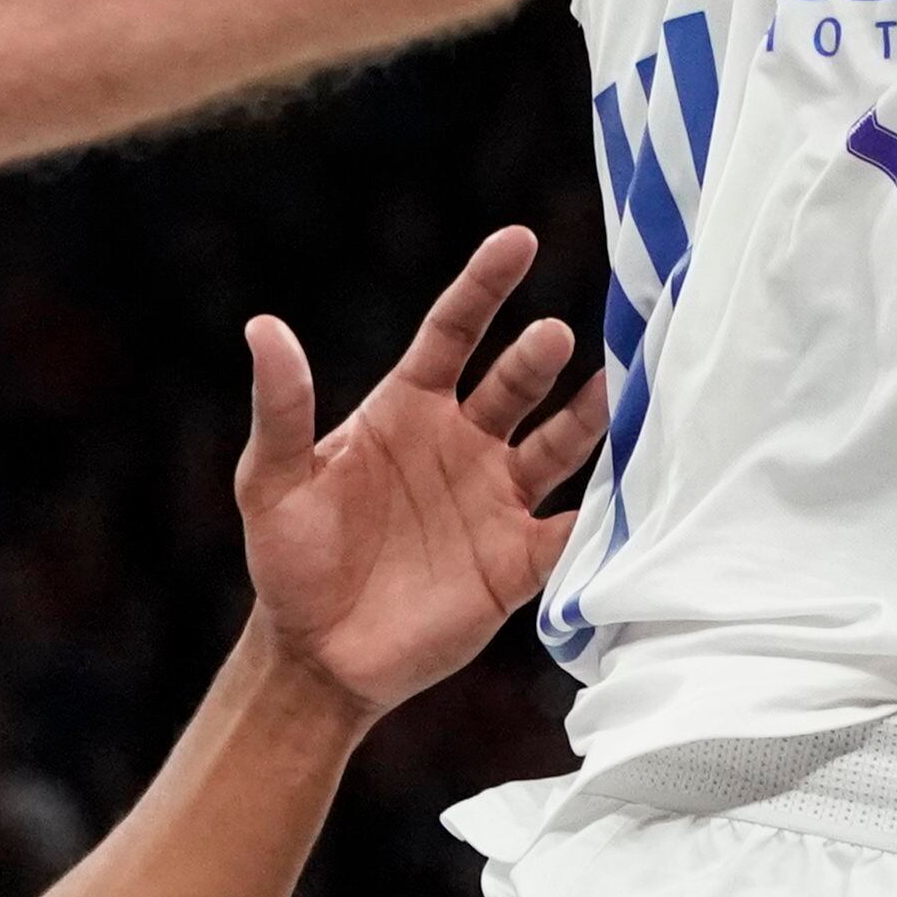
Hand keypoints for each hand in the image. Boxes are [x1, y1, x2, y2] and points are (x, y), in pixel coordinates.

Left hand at [234, 228, 606, 720]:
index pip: (454, 332)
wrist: (316, 656)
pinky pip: (572, 530)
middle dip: (538, 359)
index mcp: (407, 408)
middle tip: (557, 339)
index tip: (519, 240)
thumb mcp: (271, 480)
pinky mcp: (518, 562)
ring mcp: (496, 500)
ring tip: (621, 386)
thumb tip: (262, 327)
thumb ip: (280, 408)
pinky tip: (635, 488)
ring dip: (588, 419)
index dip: (485, 286)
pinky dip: (605, 512)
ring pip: (558, 446)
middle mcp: (462, 442)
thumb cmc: (288, 558)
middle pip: (514, 384)